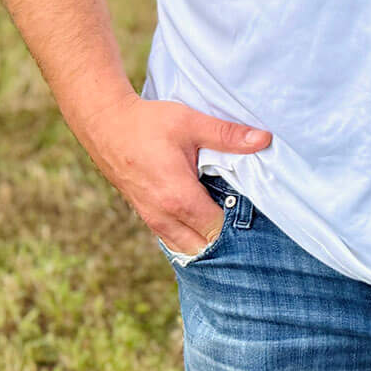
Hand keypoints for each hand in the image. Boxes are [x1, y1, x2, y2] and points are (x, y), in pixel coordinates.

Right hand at [70, 94, 270, 257]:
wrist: (106, 126)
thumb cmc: (148, 124)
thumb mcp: (191, 123)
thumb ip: (228, 135)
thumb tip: (264, 139)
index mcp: (178, 197)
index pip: (217, 229)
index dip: (236, 220)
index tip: (250, 204)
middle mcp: (163, 215)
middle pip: (202, 245)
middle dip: (223, 234)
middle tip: (240, 211)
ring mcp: (151, 219)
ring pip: (185, 247)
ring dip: (205, 237)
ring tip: (223, 214)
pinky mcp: (145, 216)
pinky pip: (172, 239)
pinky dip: (189, 235)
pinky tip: (202, 217)